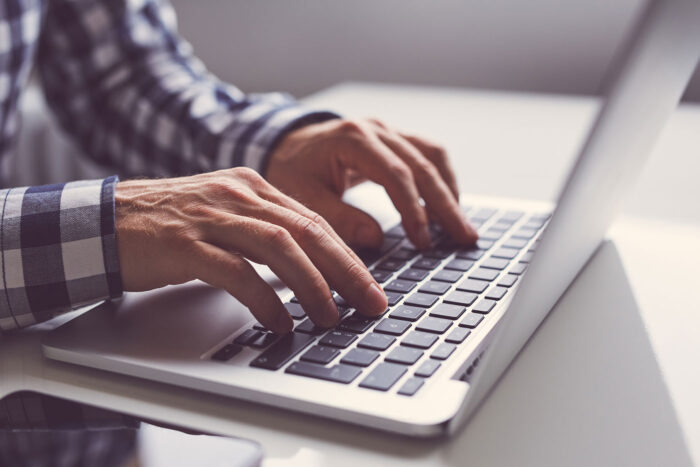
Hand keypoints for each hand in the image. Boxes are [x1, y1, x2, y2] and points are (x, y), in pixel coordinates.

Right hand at [114, 168, 387, 333]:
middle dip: (346, 270)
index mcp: (253, 186)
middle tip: (370, 303)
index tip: (371, 286)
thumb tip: (311, 269)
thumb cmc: (170, 224)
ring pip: (280, 247)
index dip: (349, 255)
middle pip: (307, 231)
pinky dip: (263, 299)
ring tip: (330, 317)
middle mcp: (238, 196)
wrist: (107, 219)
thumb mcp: (226, 216)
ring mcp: (212, 217)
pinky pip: (236, 272)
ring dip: (312, 285)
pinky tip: (279, 321)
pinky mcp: (186, 244)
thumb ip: (266, 232)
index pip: (314, 220)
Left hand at [266, 118, 477, 249]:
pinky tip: (447, 205)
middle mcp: (375, 129)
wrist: (285, 143)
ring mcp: (387, 131)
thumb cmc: (291, 169)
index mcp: (352, 139)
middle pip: (422, 164)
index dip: (413, 209)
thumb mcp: (303, 196)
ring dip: (450, 191)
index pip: (396, 174)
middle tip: (463, 238)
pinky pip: (427, 155)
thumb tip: (376, 240)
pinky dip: (441, 180)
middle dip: (445, 205)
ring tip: (460, 227)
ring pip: (432, 156)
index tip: (423, 241)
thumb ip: (337, 217)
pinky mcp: (393, 139)